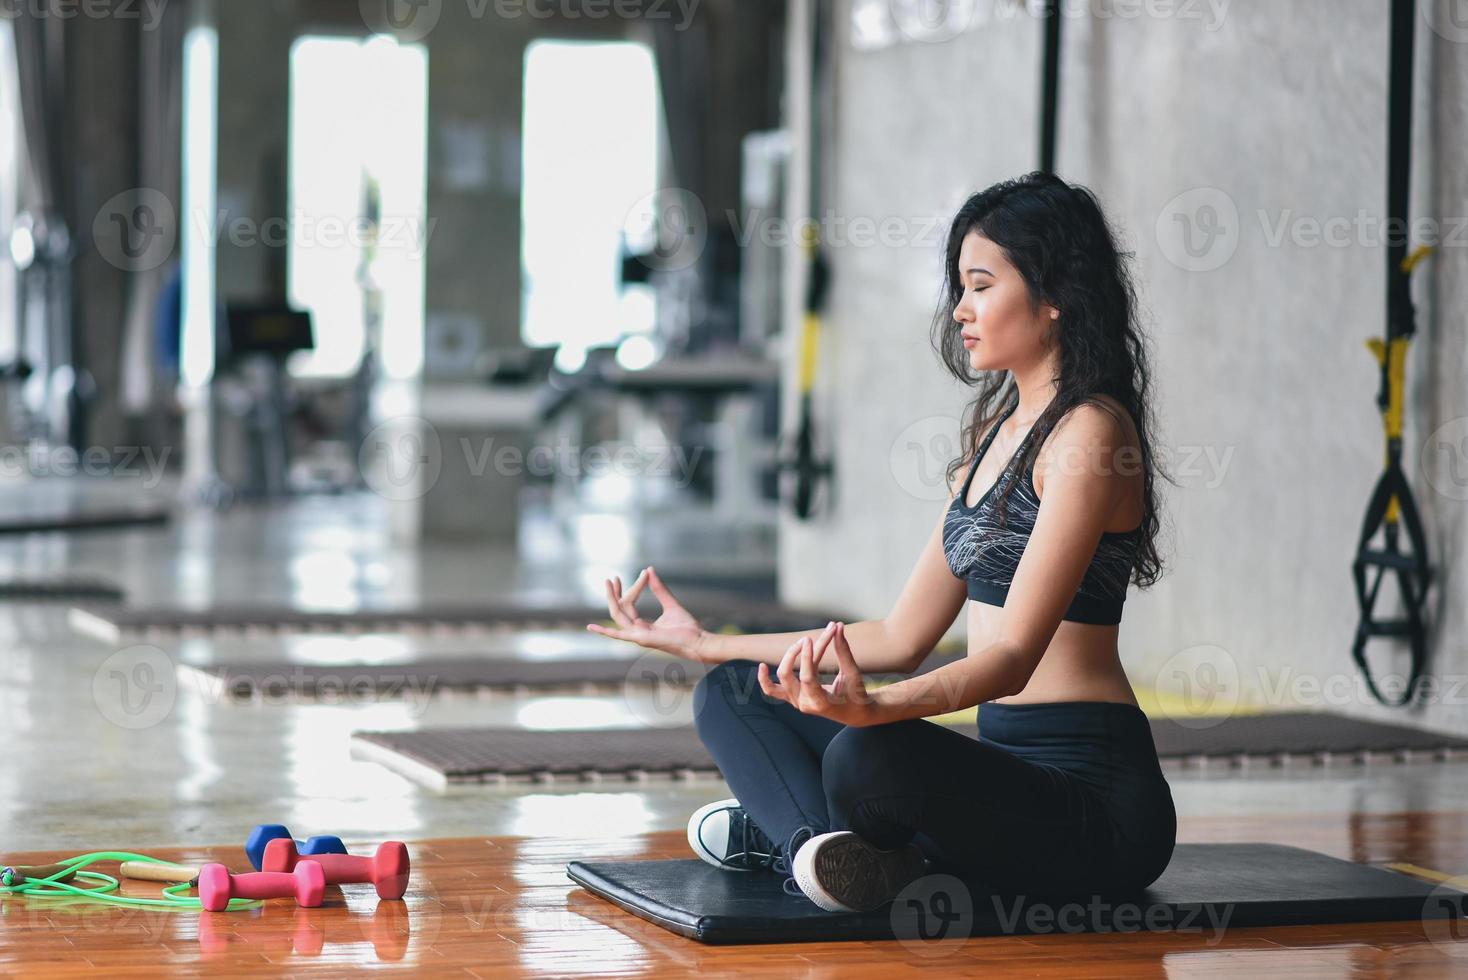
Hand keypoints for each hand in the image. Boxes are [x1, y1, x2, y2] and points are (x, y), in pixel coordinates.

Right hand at [587, 566, 709, 662]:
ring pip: (618, 617)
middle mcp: (638, 632)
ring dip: (612, 599)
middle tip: (611, 578)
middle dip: (614, 595)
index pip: (628, 607)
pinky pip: (620, 634)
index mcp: (643, 626)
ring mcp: (638, 636)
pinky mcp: (642, 639)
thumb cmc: (687, 627)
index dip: (625, 592)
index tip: (625, 578)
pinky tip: (591, 627)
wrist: (697, 640)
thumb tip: (650, 570)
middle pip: (619, 611)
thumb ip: (659, 589)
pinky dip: (605, 631)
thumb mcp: (670, 604)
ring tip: (609, 583)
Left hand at [757, 622, 879, 726]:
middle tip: (809, 639)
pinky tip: (761, 666)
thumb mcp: (851, 672)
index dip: (806, 657)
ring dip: (786, 659)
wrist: (854, 713)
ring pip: (779, 680)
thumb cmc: (856, 693)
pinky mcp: (792, 698)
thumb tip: (837, 626)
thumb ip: (843, 650)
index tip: (810, 638)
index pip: (807, 677)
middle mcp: (803, 704)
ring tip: (798, 643)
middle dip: (795, 654)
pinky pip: (772, 690)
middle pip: (787, 675)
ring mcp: (796, 702)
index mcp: (820, 702)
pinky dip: (765, 680)